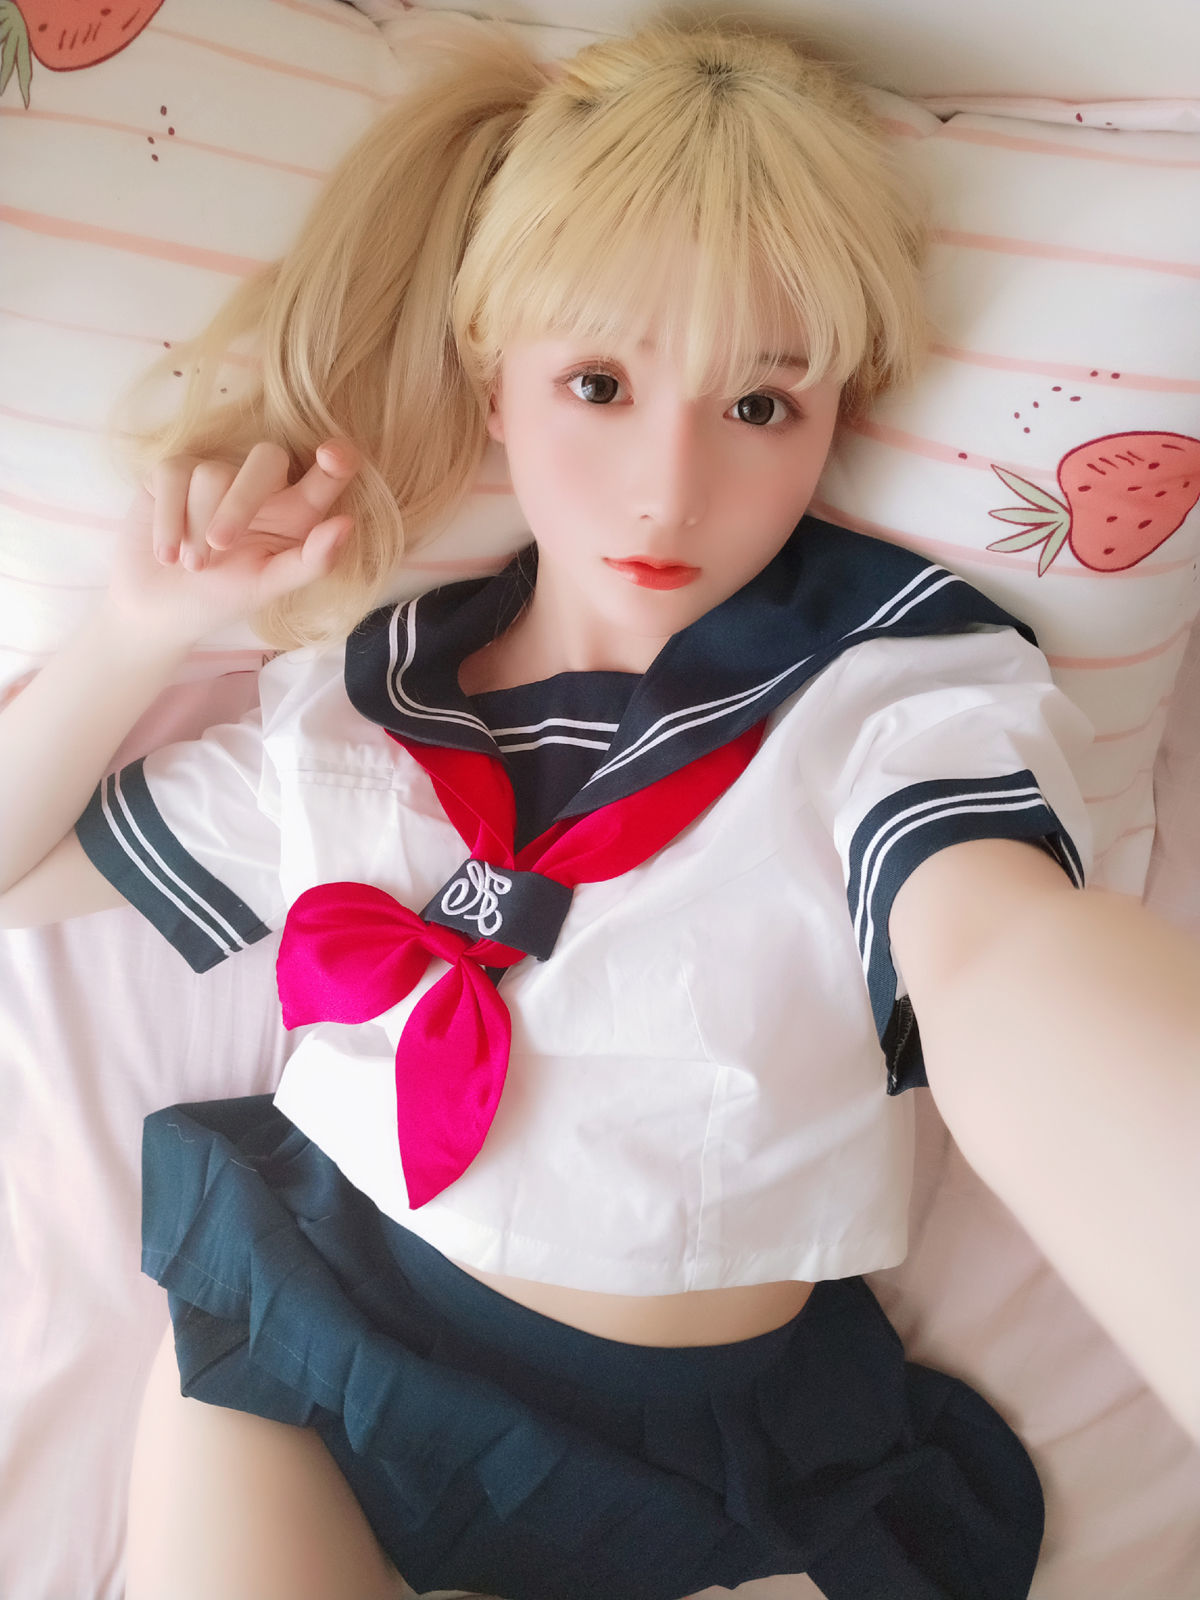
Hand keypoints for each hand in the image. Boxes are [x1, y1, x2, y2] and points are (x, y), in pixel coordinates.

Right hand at [105, 439, 360, 647]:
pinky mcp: (171, 472)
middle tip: (221, 544)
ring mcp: (214, 472)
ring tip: (192, 566)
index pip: (325, 473)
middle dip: (242, 500)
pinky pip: (173, 474)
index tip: (333, 456)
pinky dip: (169, 519)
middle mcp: (259, 484)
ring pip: (213, 473)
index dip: (337, 457)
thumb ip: (311, 561)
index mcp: (295, 510)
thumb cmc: (223, 596)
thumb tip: (346, 525)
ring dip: (197, 526)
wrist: (161, 609)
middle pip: (266, 458)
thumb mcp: (269, 586)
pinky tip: (167, 553)